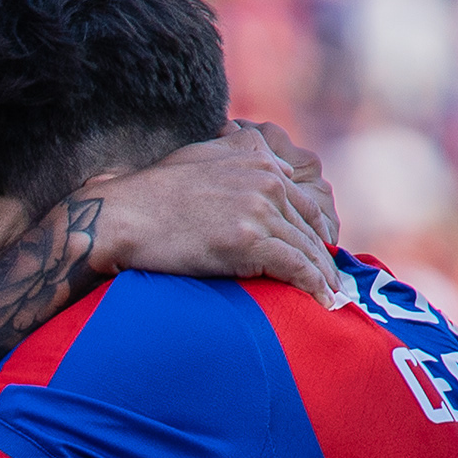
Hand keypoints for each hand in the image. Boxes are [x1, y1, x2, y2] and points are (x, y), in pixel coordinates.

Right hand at [90, 121, 339, 299]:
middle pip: (308, 224)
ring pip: (306, 247)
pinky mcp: (250, 239)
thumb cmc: (152, 194)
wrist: (123, 215)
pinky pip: (295, 266)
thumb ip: (235, 156)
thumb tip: (256, 162)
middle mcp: (265, 177)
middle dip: (322, 255)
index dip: (315, 228)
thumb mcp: (201, 155)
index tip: (321, 250)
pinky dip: (313, 286)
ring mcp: (259, 207)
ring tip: (332, 298)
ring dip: (323, 276)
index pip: (301, 197)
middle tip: (334, 281)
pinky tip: (321, 302)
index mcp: (257, 157)